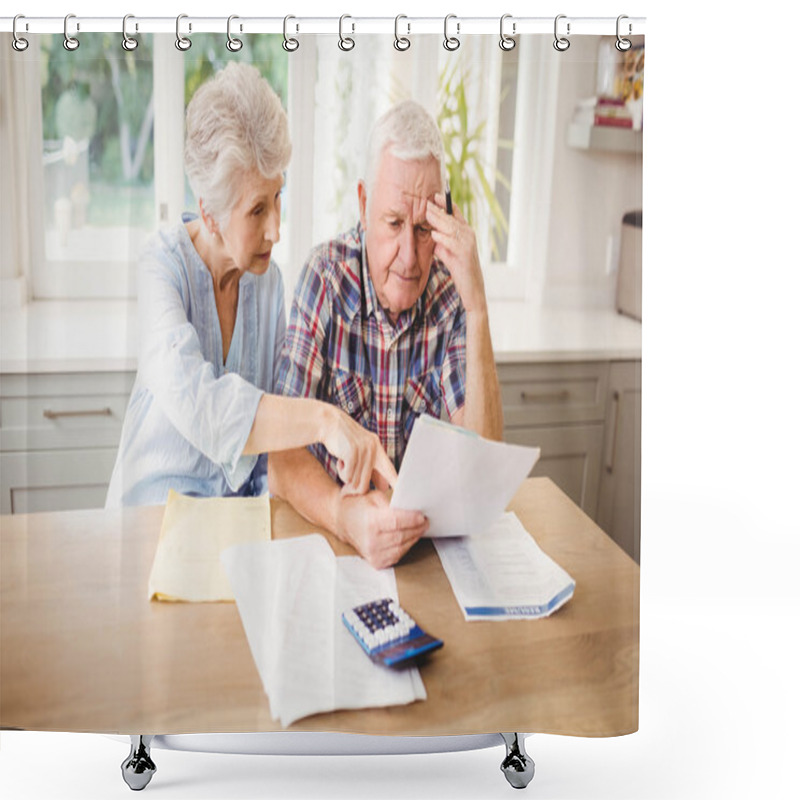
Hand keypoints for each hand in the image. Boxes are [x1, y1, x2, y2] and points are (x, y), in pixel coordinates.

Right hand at [321, 405, 397, 495]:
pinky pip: (347, 475)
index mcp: (378, 449)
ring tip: (344, 464)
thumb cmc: (345, 440)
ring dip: (345, 477)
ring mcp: (363, 450)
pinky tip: (340, 461)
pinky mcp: (352, 453)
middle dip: (354, 489)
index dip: (395, 483)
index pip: (389, 470)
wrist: (329, 423)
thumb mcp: (362, 451)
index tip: (402, 494)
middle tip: (346, 488)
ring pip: (354, 481)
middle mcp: (373, 449)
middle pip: (365, 484)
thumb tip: (384, 487)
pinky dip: (341, 472)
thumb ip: (373, 468)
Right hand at [336, 490, 427, 568]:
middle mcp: (371, 541)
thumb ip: (392, 503)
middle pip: (402, 536)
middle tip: (425, 522)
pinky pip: (397, 555)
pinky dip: (405, 547)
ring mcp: (373, 554)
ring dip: (413, 538)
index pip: (397, 522)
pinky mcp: (375, 562)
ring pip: (402, 548)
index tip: (422, 516)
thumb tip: (412, 509)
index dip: (413, 519)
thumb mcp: (374, 497)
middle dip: (417, 528)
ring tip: (419, 529)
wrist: (343, 521)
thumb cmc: (358, 507)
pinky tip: (408, 538)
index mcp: (370, 522)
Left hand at [426, 193, 487, 313]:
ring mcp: (468, 243)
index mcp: (466, 232)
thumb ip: (441, 244)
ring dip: (438, 219)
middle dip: (438, 210)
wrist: (472, 289)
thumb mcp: (449, 254)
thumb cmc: (460, 272)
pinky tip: (434, 234)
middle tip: (425, 202)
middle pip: (451, 218)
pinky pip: (452, 242)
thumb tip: (432, 235)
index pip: (456, 213)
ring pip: (451, 227)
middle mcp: (469, 235)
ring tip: (427, 213)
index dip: (446, 203)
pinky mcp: (465, 254)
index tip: (434, 196)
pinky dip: (442, 237)